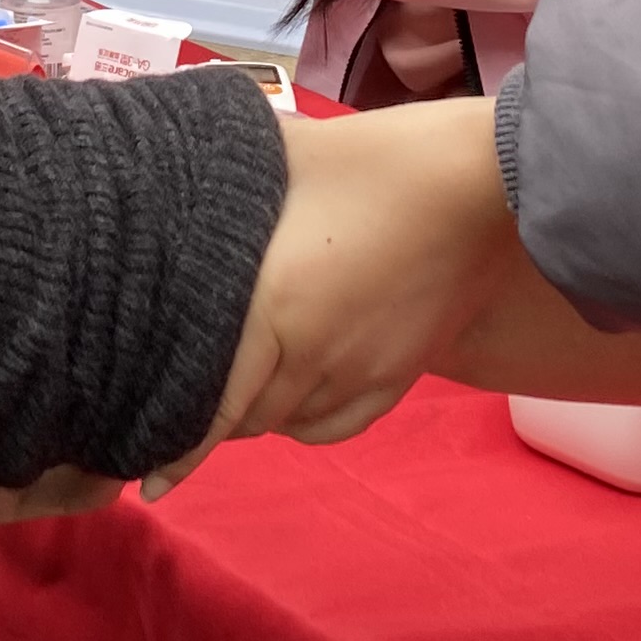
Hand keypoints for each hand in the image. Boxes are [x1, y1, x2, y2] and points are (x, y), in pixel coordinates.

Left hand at [197, 96, 524, 457]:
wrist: (489, 184)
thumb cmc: (383, 159)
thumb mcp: (290, 156)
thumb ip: (228, 177)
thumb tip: (171, 165)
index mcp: (276, 309)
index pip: (213, 406)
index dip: (177, 450)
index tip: (150, 483)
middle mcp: (313, 358)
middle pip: (245, 418)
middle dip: (208, 417)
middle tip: (178, 400)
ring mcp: (362, 372)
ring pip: (288, 424)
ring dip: (256, 415)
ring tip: (232, 393)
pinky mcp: (400, 374)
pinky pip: (337, 425)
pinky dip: (304, 421)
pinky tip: (289, 402)